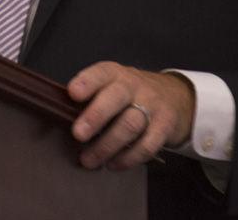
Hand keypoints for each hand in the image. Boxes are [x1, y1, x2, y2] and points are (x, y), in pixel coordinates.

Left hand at [67, 62, 194, 169]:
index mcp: (117, 74)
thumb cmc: (132, 95)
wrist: (176, 97)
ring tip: (89, 160)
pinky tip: (113, 164)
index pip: (102, 72)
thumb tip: (61, 116)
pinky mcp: (165, 126)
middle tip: (78, 134)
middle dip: (96, 115)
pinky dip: (128, 159)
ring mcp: (152, 105)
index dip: (87, 81)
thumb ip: (93, 97)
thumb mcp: (114, 86)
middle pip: (116, 97)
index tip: (72, 93)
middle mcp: (135, 86)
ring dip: (107, 145)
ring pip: (130, 124)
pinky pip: (147, 145)